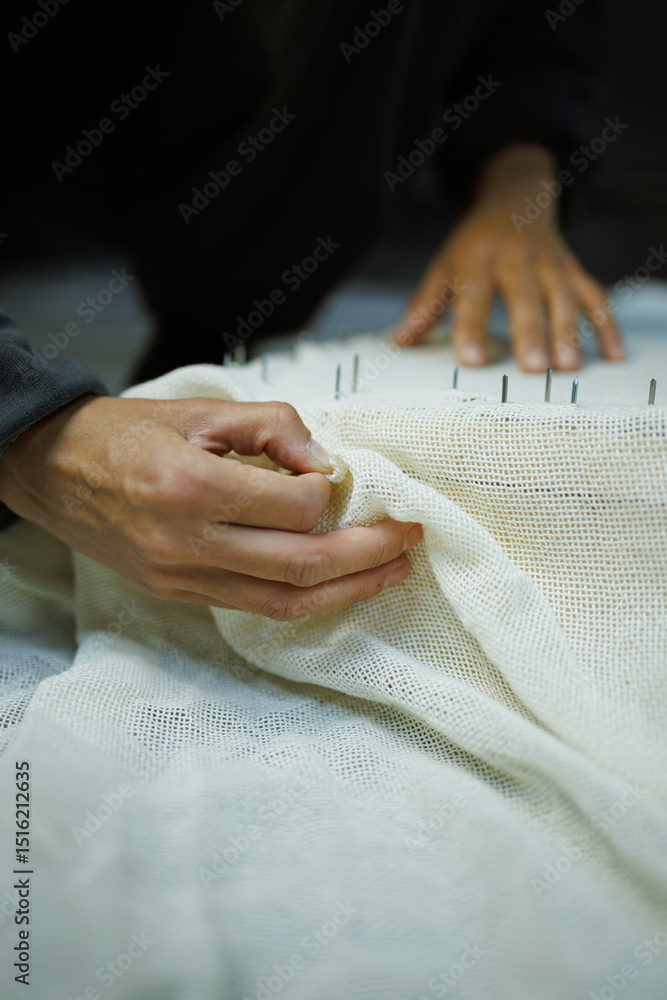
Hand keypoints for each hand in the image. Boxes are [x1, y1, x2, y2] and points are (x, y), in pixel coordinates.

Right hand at [0, 395, 421, 618]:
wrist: (52, 469)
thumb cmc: (124, 432)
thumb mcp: (200, 409)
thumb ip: (272, 426)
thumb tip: (326, 462)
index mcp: (190, 484)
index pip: (295, 504)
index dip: (331, 490)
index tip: (339, 476)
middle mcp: (186, 541)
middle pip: (301, 564)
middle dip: (368, 554)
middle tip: (408, 537)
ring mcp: (181, 576)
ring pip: (284, 600)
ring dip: (348, 589)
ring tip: (392, 572)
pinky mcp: (177, 594)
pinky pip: (255, 607)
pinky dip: (303, 598)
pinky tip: (336, 584)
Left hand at [394, 144, 624, 370]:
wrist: (515, 196)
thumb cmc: (474, 243)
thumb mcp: (444, 266)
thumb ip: (425, 305)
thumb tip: (399, 342)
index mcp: (477, 256)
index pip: (473, 294)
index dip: (471, 327)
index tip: (471, 360)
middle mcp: (516, 256)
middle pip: (525, 297)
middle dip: (531, 332)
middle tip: (535, 367)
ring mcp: (549, 261)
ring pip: (563, 296)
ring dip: (569, 331)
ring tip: (569, 366)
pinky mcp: (573, 267)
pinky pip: (593, 295)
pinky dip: (606, 325)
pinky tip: (612, 355)